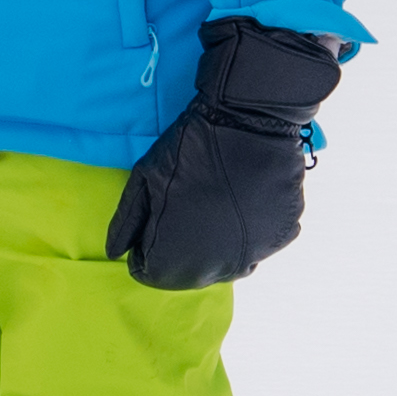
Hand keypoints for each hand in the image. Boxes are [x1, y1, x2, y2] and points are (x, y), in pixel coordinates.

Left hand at [105, 19, 342, 289]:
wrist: (248, 121)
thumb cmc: (187, 149)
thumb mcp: (144, 179)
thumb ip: (126, 223)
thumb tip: (114, 255)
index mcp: (177, 258)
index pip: (150, 274)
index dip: (145, 248)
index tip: (153, 219)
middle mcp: (217, 268)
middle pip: (189, 274)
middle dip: (178, 250)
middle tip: (183, 209)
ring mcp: (255, 255)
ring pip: (226, 263)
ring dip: (215, 244)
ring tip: (212, 204)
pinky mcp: (282, 238)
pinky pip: (257, 245)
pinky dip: (246, 231)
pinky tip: (241, 200)